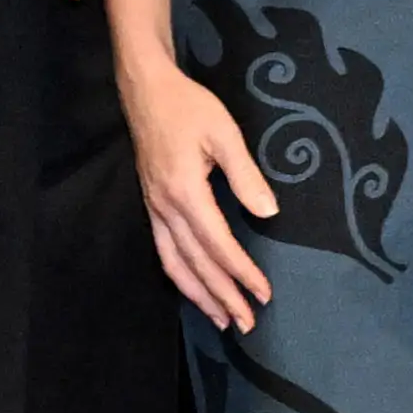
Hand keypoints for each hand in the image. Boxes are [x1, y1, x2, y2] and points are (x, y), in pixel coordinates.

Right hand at [121, 58, 278, 334]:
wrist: (145, 88)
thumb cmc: (188, 106)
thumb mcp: (223, 132)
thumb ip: (245, 175)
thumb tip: (268, 213)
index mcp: (184, 191)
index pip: (218, 243)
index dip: (241, 272)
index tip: (264, 294)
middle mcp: (165, 206)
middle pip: (196, 262)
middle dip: (222, 296)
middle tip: (247, 324)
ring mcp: (153, 207)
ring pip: (174, 262)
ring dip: (199, 294)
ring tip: (221, 320)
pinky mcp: (150, 204)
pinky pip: (163, 250)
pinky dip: (180, 276)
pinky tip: (193, 288)